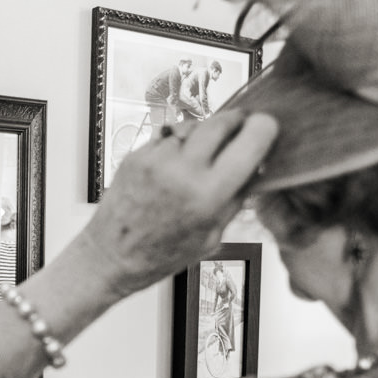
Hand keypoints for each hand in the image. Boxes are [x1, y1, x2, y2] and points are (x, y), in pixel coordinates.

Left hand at [84, 111, 276, 297]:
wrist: (112, 255)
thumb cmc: (160, 254)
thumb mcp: (212, 236)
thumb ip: (235, 198)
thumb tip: (255, 168)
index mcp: (208, 194)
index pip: (251, 139)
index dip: (263, 128)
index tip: (266, 128)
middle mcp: (182, 170)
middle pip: (222, 121)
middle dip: (237, 122)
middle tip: (240, 130)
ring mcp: (157, 159)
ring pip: (193, 126)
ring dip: (205, 133)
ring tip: (204, 155)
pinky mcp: (137, 155)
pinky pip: (168, 137)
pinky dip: (178, 144)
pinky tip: (176, 165)